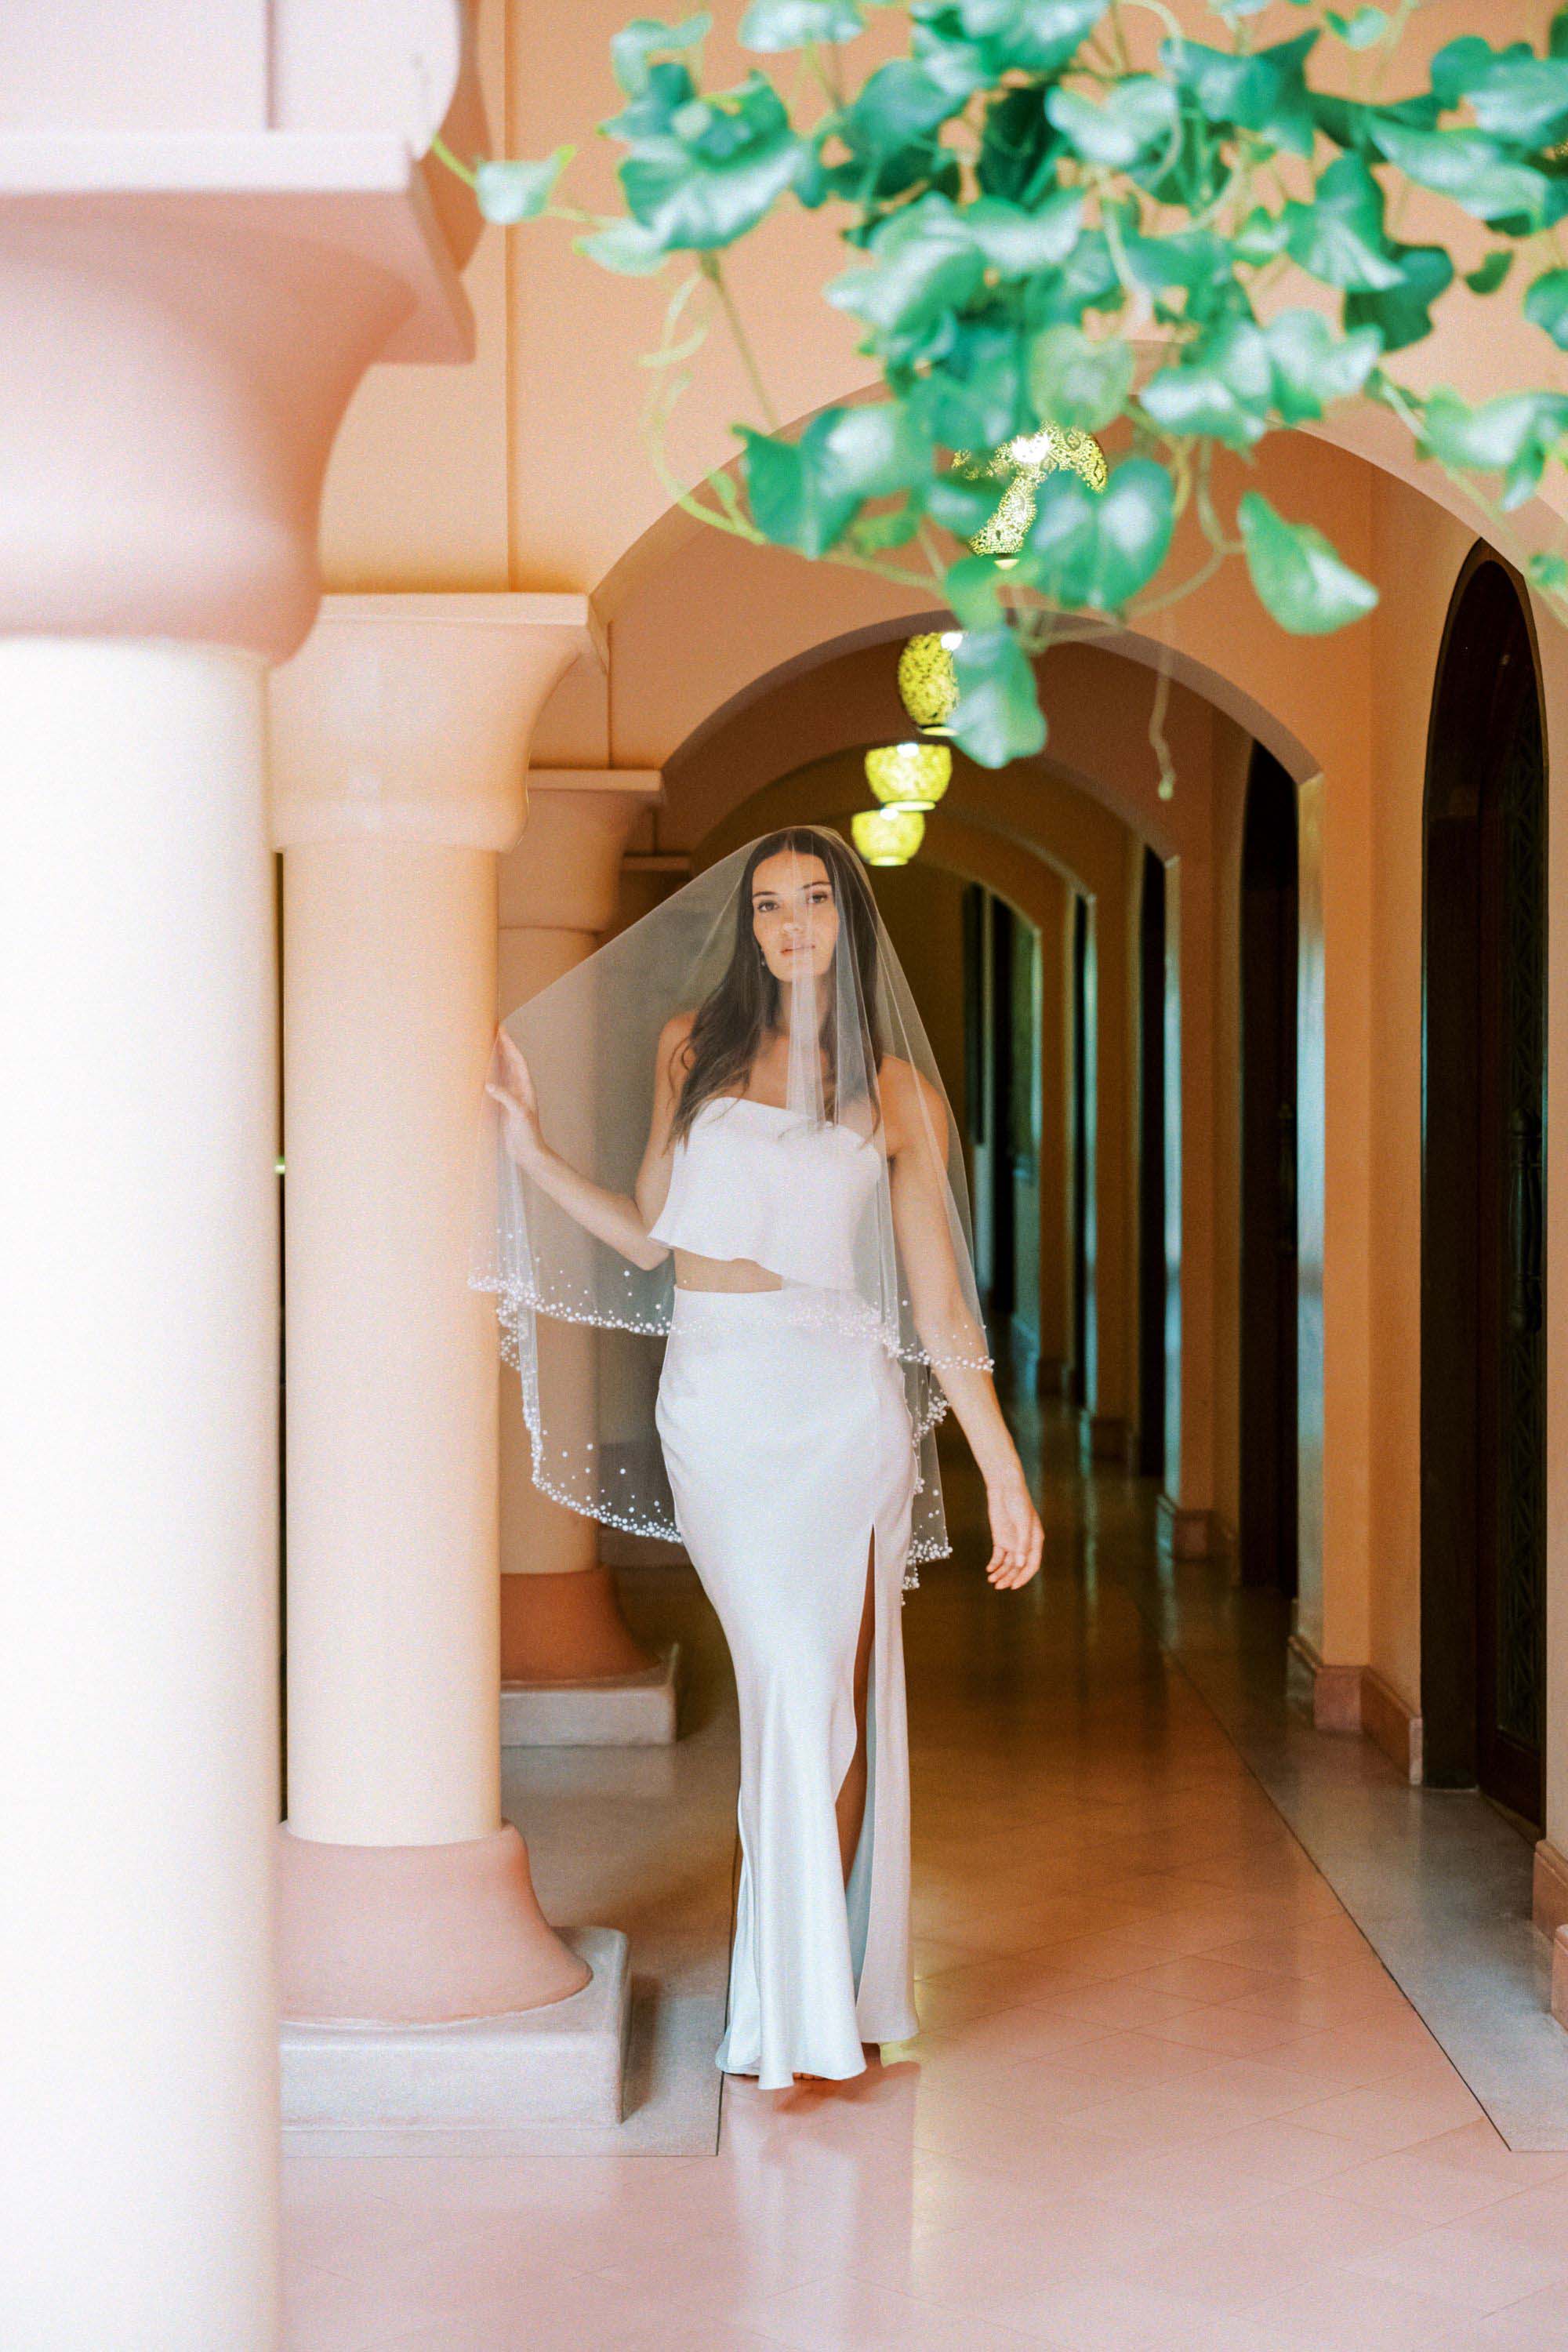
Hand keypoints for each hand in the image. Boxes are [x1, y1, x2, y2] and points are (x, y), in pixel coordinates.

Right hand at [486, 1028, 544, 1170]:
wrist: (528, 1152)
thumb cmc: (527, 1134)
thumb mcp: (518, 1114)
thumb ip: (505, 1097)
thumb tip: (489, 1083)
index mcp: (526, 1088)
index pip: (517, 1061)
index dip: (510, 1045)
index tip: (502, 1030)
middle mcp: (520, 1089)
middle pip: (512, 1062)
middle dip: (504, 1046)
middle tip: (494, 1030)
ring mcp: (513, 1097)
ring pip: (505, 1072)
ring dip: (498, 1058)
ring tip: (489, 1044)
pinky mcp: (505, 1105)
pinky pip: (498, 1084)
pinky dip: (492, 1075)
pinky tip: (484, 1072)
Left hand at [983, 1462, 1042, 1589]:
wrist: (1004, 1488)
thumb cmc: (1019, 1502)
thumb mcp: (1023, 1523)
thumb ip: (1022, 1544)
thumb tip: (1020, 1564)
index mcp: (1035, 1541)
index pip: (1032, 1565)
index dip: (1024, 1577)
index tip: (1014, 1586)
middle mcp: (1024, 1544)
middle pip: (1018, 1567)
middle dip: (1009, 1578)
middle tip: (998, 1586)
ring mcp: (1012, 1542)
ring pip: (1008, 1564)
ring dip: (1001, 1573)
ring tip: (991, 1580)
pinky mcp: (1000, 1538)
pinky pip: (998, 1556)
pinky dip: (994, 1564)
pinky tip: (989, 1569)